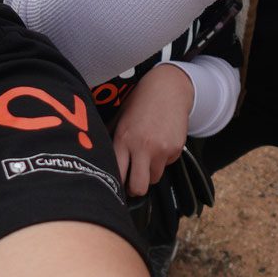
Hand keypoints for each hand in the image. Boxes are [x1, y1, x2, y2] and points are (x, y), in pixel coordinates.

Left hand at [111, 64, 192, 197]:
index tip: (115, 186)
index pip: (117, 175)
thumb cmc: (140, 102)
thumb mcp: (119, 118)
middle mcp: (143, 147)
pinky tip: (159, 144)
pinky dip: (163, 161)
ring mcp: (162, 149)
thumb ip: (111, 139)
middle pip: (138, 187)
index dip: (116, 185)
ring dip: (149, 173)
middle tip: (132, 182)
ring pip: (154, 179)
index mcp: (123, 139)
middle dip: (134, 189)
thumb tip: (100, 161)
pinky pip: (167, 165)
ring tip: (146, 156)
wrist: (168, 88)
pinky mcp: (176, 149)